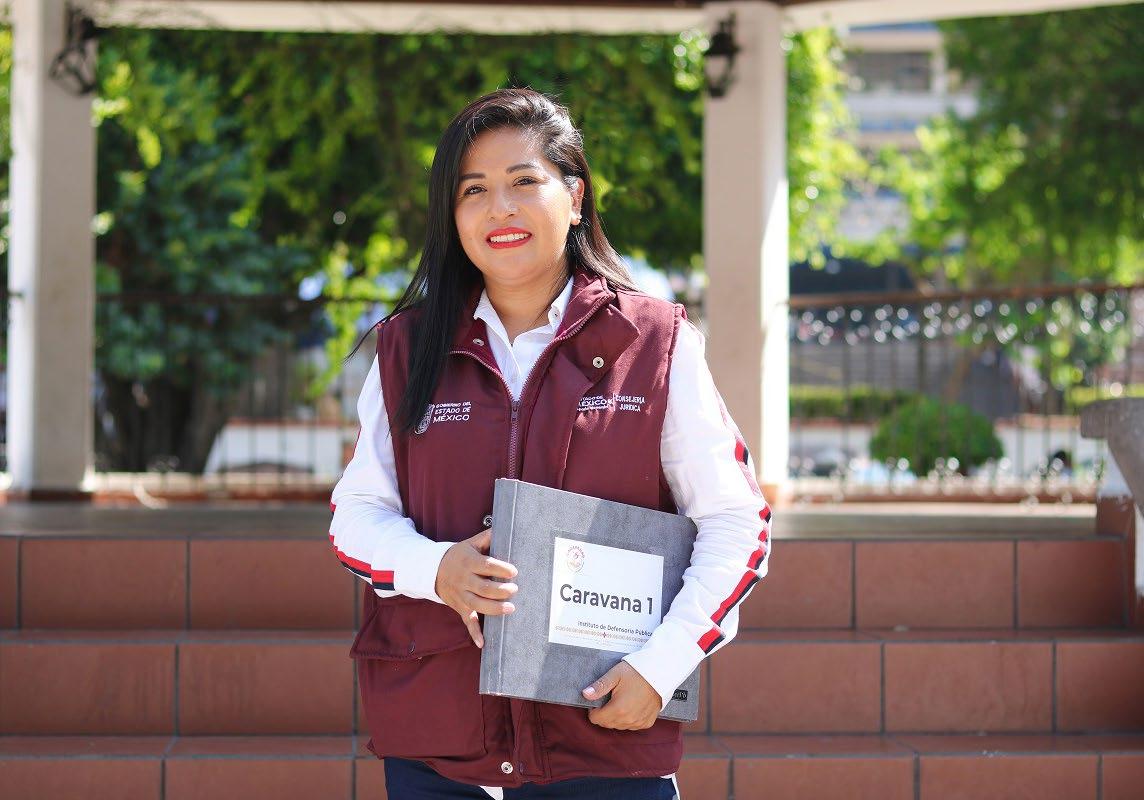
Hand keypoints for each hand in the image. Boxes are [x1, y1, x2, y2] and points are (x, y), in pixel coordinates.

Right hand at [435, 529, 517, 647]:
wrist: (433, 570)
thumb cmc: (458, 556)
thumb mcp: (469, 544)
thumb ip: (486, 538)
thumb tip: (503, 528)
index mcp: (468, 562)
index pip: (486, 565)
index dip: (501, 569)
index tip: (514, 571)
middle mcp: (463, 580)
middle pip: (483, 588)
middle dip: (500, 591)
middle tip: (514, 590)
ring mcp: (460, 595)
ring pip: (477, 605)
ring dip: (494, 609)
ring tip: (510, 608)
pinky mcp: (459, 607)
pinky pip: (466, 621)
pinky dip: (474, 633)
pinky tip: (483, 643)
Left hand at [582, 661, 660, 730]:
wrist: (660, 674)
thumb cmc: (636, 672)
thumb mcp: (615, 675)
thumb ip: (599, 686)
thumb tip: (585, 694)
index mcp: (618, 709)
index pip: (596, 719)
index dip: (594, 709)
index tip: (599, 700)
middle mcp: (628, 720)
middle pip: (606, 724)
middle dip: (603, 714)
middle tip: (610, 698)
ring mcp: (638, 722)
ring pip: (618, 726)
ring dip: (615, 717)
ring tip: (621, 701)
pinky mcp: (646, 723)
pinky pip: (631, 726)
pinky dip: (628, 719)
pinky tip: (631, 706)